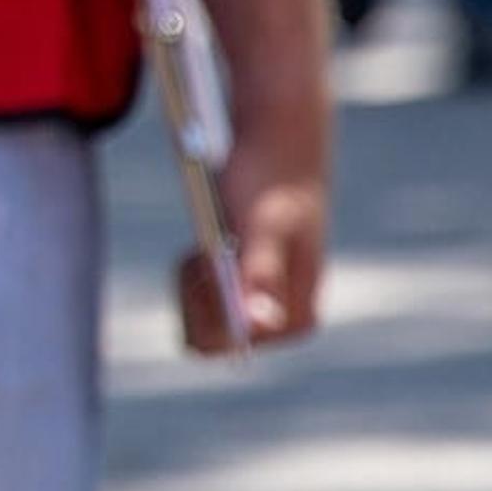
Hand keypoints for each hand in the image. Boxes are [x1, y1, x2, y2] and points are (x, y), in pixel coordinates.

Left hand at [185, 123, 328, 353]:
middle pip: (206, 337)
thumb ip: (260, 273)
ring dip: (193, 277)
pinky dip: (193, 269)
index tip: (209, 257)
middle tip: (208, 247)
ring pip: (198, 317)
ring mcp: (262, 308)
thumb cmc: (269, 181)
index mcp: (298, 319)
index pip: (225, 343)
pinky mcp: (244, 291)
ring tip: (216, 238)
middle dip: (196, 293)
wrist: (274, 147)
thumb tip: (259, 325)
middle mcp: (283, 323)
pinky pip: (199, 298)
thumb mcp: (259, 224)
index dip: (204, 304)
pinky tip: (212, 242)